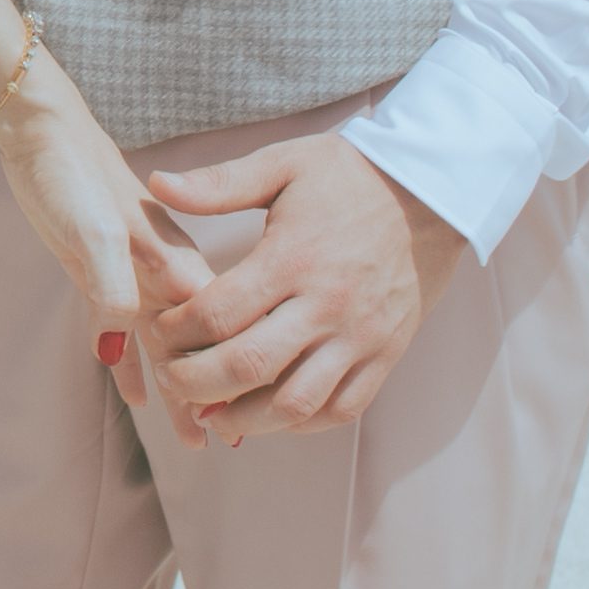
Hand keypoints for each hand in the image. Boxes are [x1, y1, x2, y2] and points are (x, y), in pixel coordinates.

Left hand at [0, 55, 212, 421]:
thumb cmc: (74, 169)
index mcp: (174, 258)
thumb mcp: (95, 226)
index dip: (220, 365)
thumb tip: (115, 343)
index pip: (209, 323)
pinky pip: (125, 331)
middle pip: (198, 343)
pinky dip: (129, 363)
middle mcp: (164, 270)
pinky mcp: (105, 274)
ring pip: (167, 347)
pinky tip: (134, 395)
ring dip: (180, 391)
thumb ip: (111, 283)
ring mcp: (137, 274)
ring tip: (197, 440)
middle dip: (214, 391)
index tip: (231, 410)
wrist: (42, 129)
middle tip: (224, 443)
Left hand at [140, 130, 457, 439]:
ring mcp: (360, 337)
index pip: (219, 313)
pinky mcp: (385, 355)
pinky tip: (269, 413)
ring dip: (244, 419)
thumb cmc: (350, 178)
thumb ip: (220, 183)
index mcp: (294, 258)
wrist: (433, 197)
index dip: (177, 330)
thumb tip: (155, 183)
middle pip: (249, 366)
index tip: (160, 328)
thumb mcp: (284, 164)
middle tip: (171, 380)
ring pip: (295, 404)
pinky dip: (301, 424)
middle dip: (196, 384)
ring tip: (211, 412)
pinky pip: (341, 409)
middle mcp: (328, 305)